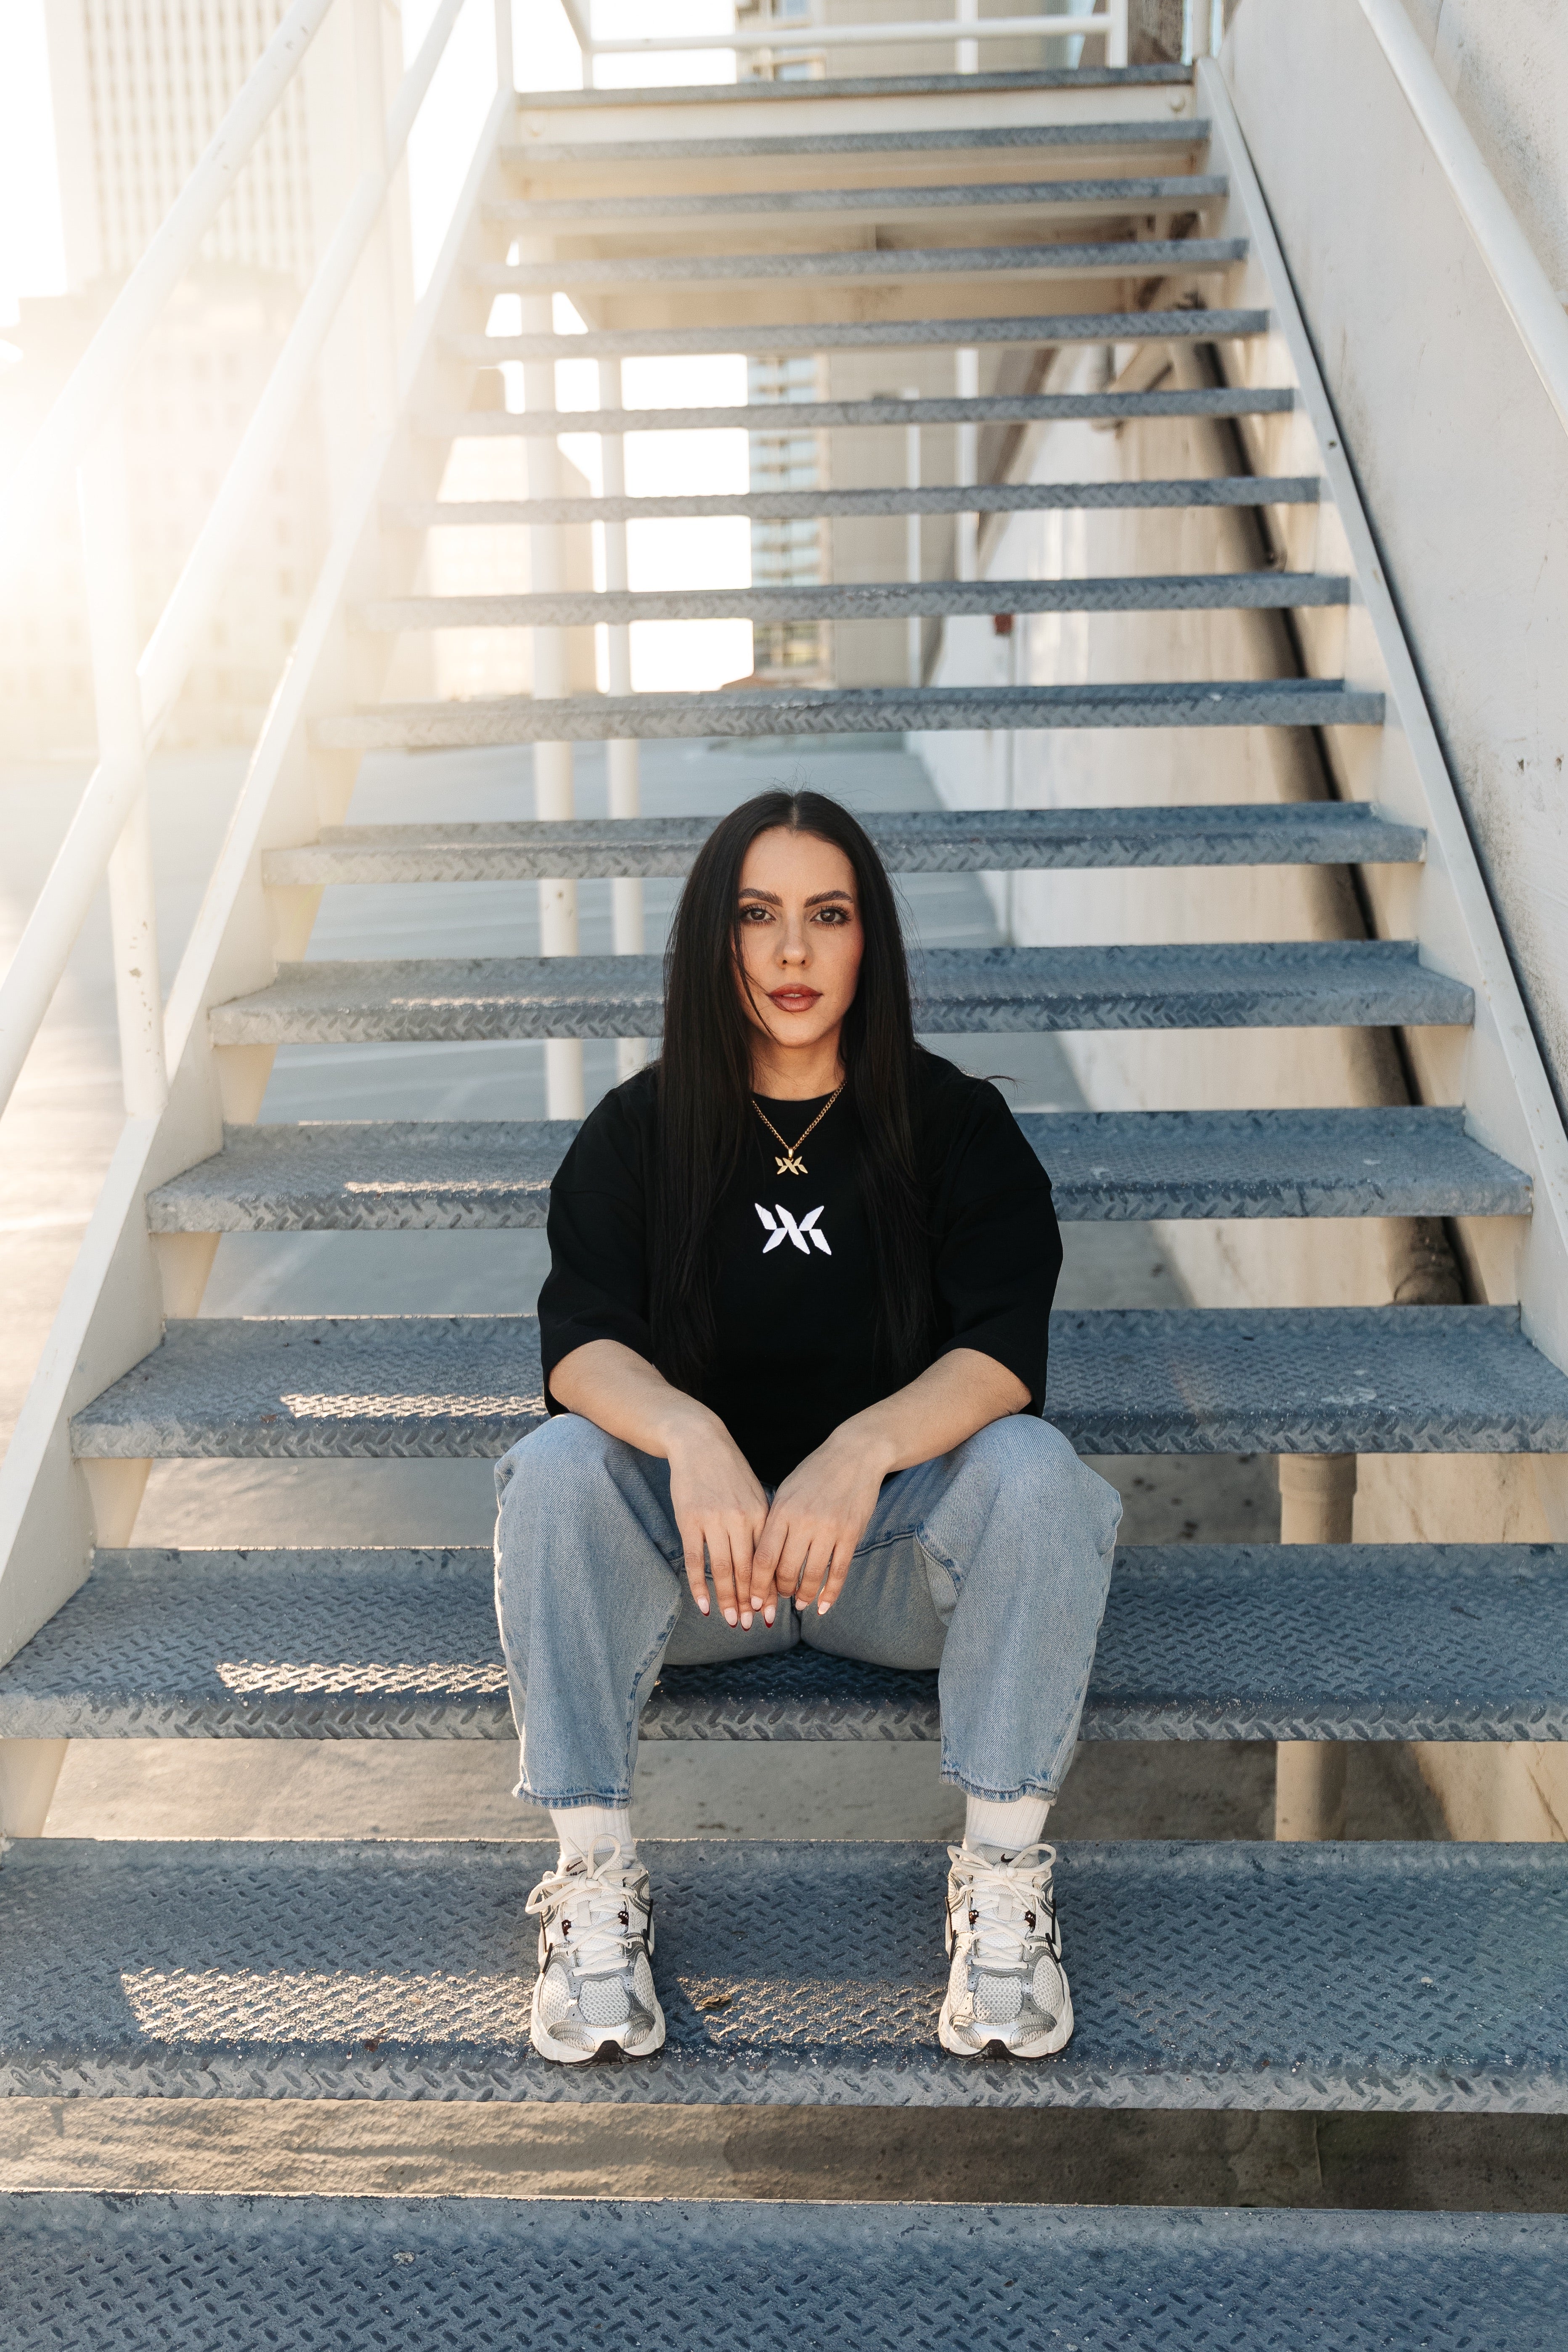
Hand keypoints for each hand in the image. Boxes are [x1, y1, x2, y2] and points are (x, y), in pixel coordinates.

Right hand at [666, 1421, 771, 1630]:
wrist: (699, 1442)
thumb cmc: (729, 1471)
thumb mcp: (754, 1494)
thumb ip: (761, 1526)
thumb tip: (768, 1562)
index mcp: (762, 1514)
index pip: (768, 1561)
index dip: (769, 1589)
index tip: (771, 1612)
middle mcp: (741, 1519)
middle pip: (747, 1570)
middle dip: (750, 1602)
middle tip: (752, 1625)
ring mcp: (713, 1520)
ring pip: (723, 1569)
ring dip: (727, 1600)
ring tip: (732, 1622)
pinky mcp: (690, 1520)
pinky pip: (695, 1560)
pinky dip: (700, 1585)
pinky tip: (703, 1605)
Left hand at [754, 1427, 888, 1616]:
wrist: (855, 1454)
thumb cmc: (815, 1473)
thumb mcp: (787, 1492)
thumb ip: (774, 1522)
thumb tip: (762, 1560)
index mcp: (782, 1511)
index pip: (763, 1558)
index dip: (757, 1585)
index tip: (753, 1600)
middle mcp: (804, 1522)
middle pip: (786, 1570)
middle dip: (779, 1592)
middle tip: (778, 1599)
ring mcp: (829, 1529)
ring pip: (812, 1575)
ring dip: (804, 1596)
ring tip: (800, 1603)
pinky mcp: (851, 1533)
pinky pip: (839, 1571)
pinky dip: (831, 1593)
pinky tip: (823, 1605)